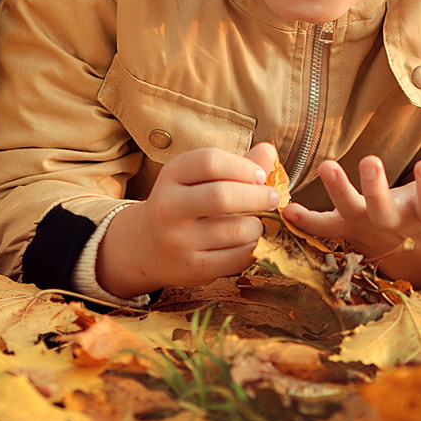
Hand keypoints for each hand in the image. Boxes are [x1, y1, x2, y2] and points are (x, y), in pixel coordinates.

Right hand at [96, 142, 279, 297]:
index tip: (260, 175)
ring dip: (258, 226)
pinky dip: (253, 248)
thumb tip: (269, 151)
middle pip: (222, 196)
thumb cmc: (184, 204)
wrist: (148, 246)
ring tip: (260, 222)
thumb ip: (235, 165)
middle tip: (272, 198)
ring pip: (235, 231)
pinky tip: (251, 242)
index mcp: (171, 175)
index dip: (243, 166)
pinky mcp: (193, 268)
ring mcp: (178, 240)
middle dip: (258, 196)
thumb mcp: (199, 178)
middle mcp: (169, 207)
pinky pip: (236, 258)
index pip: (210, 161)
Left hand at [283, 154, 420, 286]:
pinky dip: (305, 218)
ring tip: (326, 167)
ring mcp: (369, 228)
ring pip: (351, 213)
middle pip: (384, 209)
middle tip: (368, 161)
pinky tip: (286, 206)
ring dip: (338, 192)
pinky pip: (323, 226)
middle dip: (375, 187)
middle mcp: (397, 225)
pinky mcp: (346, 229)